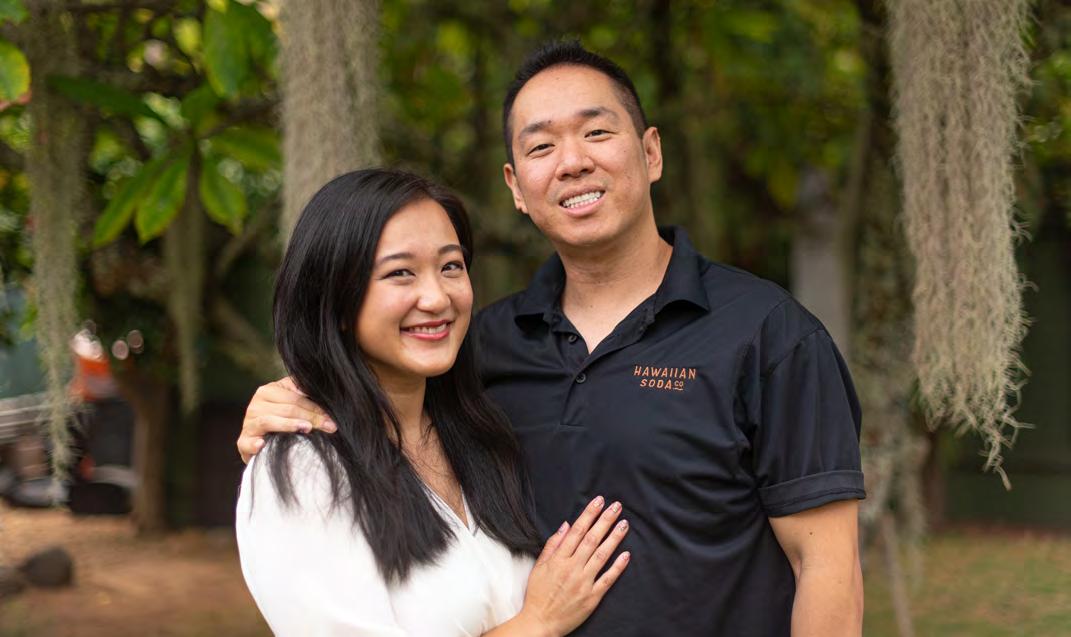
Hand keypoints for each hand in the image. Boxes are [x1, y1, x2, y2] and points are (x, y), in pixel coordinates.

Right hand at [237, 377, 336, 462]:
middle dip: (311, 418)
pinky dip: (254, 443)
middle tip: (329, 426)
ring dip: (289, 425)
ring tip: (306, 428)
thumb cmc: (284, 420)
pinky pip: (248, 441)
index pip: (295, 398)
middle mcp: (256, 405)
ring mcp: (248, 423)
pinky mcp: (243, 441)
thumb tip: (320, 390)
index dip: (315, 408)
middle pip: (287, 409)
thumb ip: (304, 394)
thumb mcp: (293, 403)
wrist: (265, 442)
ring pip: (269, 421)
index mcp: (268, 391)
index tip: (331, 418)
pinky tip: (262, 444)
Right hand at [516, 496, 630, 636]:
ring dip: (614, 538)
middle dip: (605, 521)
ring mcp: (583, 582)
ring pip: (602, 555)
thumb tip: (566, 525)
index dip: (589, 515)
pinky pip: (607, 579)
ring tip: (624, 524)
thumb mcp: (539, 567)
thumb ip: (553, 545)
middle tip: (616, 507)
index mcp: (559, 559)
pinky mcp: (592, 597)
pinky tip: (626, 555)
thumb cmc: (538, 594)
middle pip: (592, 539)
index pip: (577, 531)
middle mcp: (572, 568)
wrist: (540, 622)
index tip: (599, 501)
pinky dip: (617, 567)